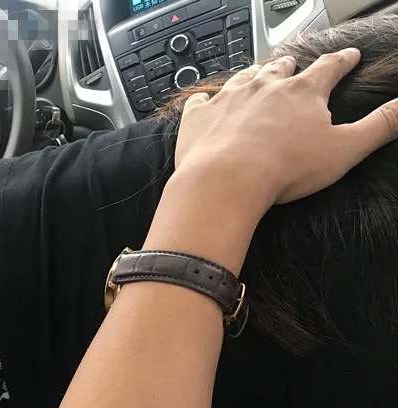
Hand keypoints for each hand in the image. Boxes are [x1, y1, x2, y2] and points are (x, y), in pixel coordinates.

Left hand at [174, 48, 397, 207]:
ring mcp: (228, 98)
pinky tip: (204, 103)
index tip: (349, 55)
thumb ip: (379, 126)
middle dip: (290, 67)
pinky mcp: (199, 116)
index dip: (342, 61)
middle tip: (293, 64)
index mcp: (303, 93)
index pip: (329, 69)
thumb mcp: (346, 149)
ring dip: (252, 76)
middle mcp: (264, 87)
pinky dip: (204, 101)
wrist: (225, 181)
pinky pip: (200, 101)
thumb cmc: (285, 168)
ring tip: (256, 75)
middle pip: (281, 69)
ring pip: (243, 78)